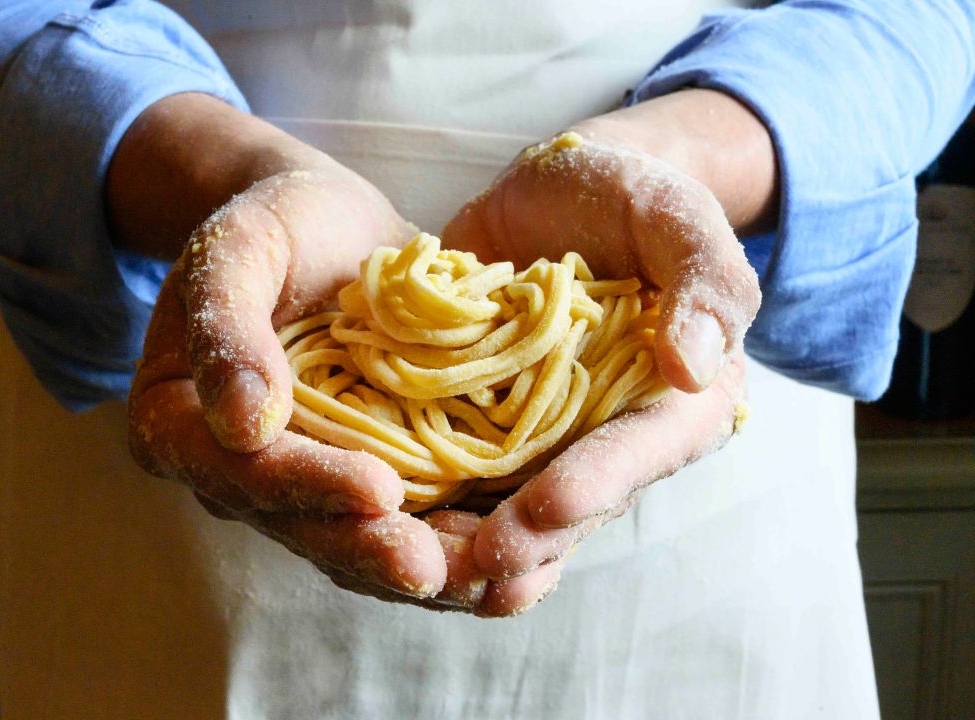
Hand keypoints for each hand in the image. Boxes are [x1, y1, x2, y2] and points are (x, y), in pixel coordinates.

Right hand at [118, 94, 444, 606]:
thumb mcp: (239, 248)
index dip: (309, 486)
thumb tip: (242, 424)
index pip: (242, 470)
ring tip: (486, 581)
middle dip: (370, 550)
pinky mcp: (364, 473)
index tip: (378, 490)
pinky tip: (505, 565)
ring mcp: (303, 481)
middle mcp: (237, 471)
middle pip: (302, 525)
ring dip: (421, 568)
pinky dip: (451, 544)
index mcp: (181, 422)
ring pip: (355, 543)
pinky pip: (401, 525)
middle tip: (435, 570)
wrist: (324, 225)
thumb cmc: (274, 223)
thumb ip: (226, 323)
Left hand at [441, 90, 769, 609]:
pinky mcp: (482, 429)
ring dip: (460, 548)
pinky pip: (455, 479)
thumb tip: (695, 366)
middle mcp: (606, 441)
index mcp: (672, 407)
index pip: (635, 457)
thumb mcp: (678, 219)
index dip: (590, 488)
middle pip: (565, 512)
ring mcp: (540, 443)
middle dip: (515, 543)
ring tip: (409, 563)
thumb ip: (704, 279)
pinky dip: (420, 503)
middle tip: (458, 567)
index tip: (542, 510)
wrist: (559, 197)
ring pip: (506, 516)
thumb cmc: (632, 200)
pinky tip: (373, 518)